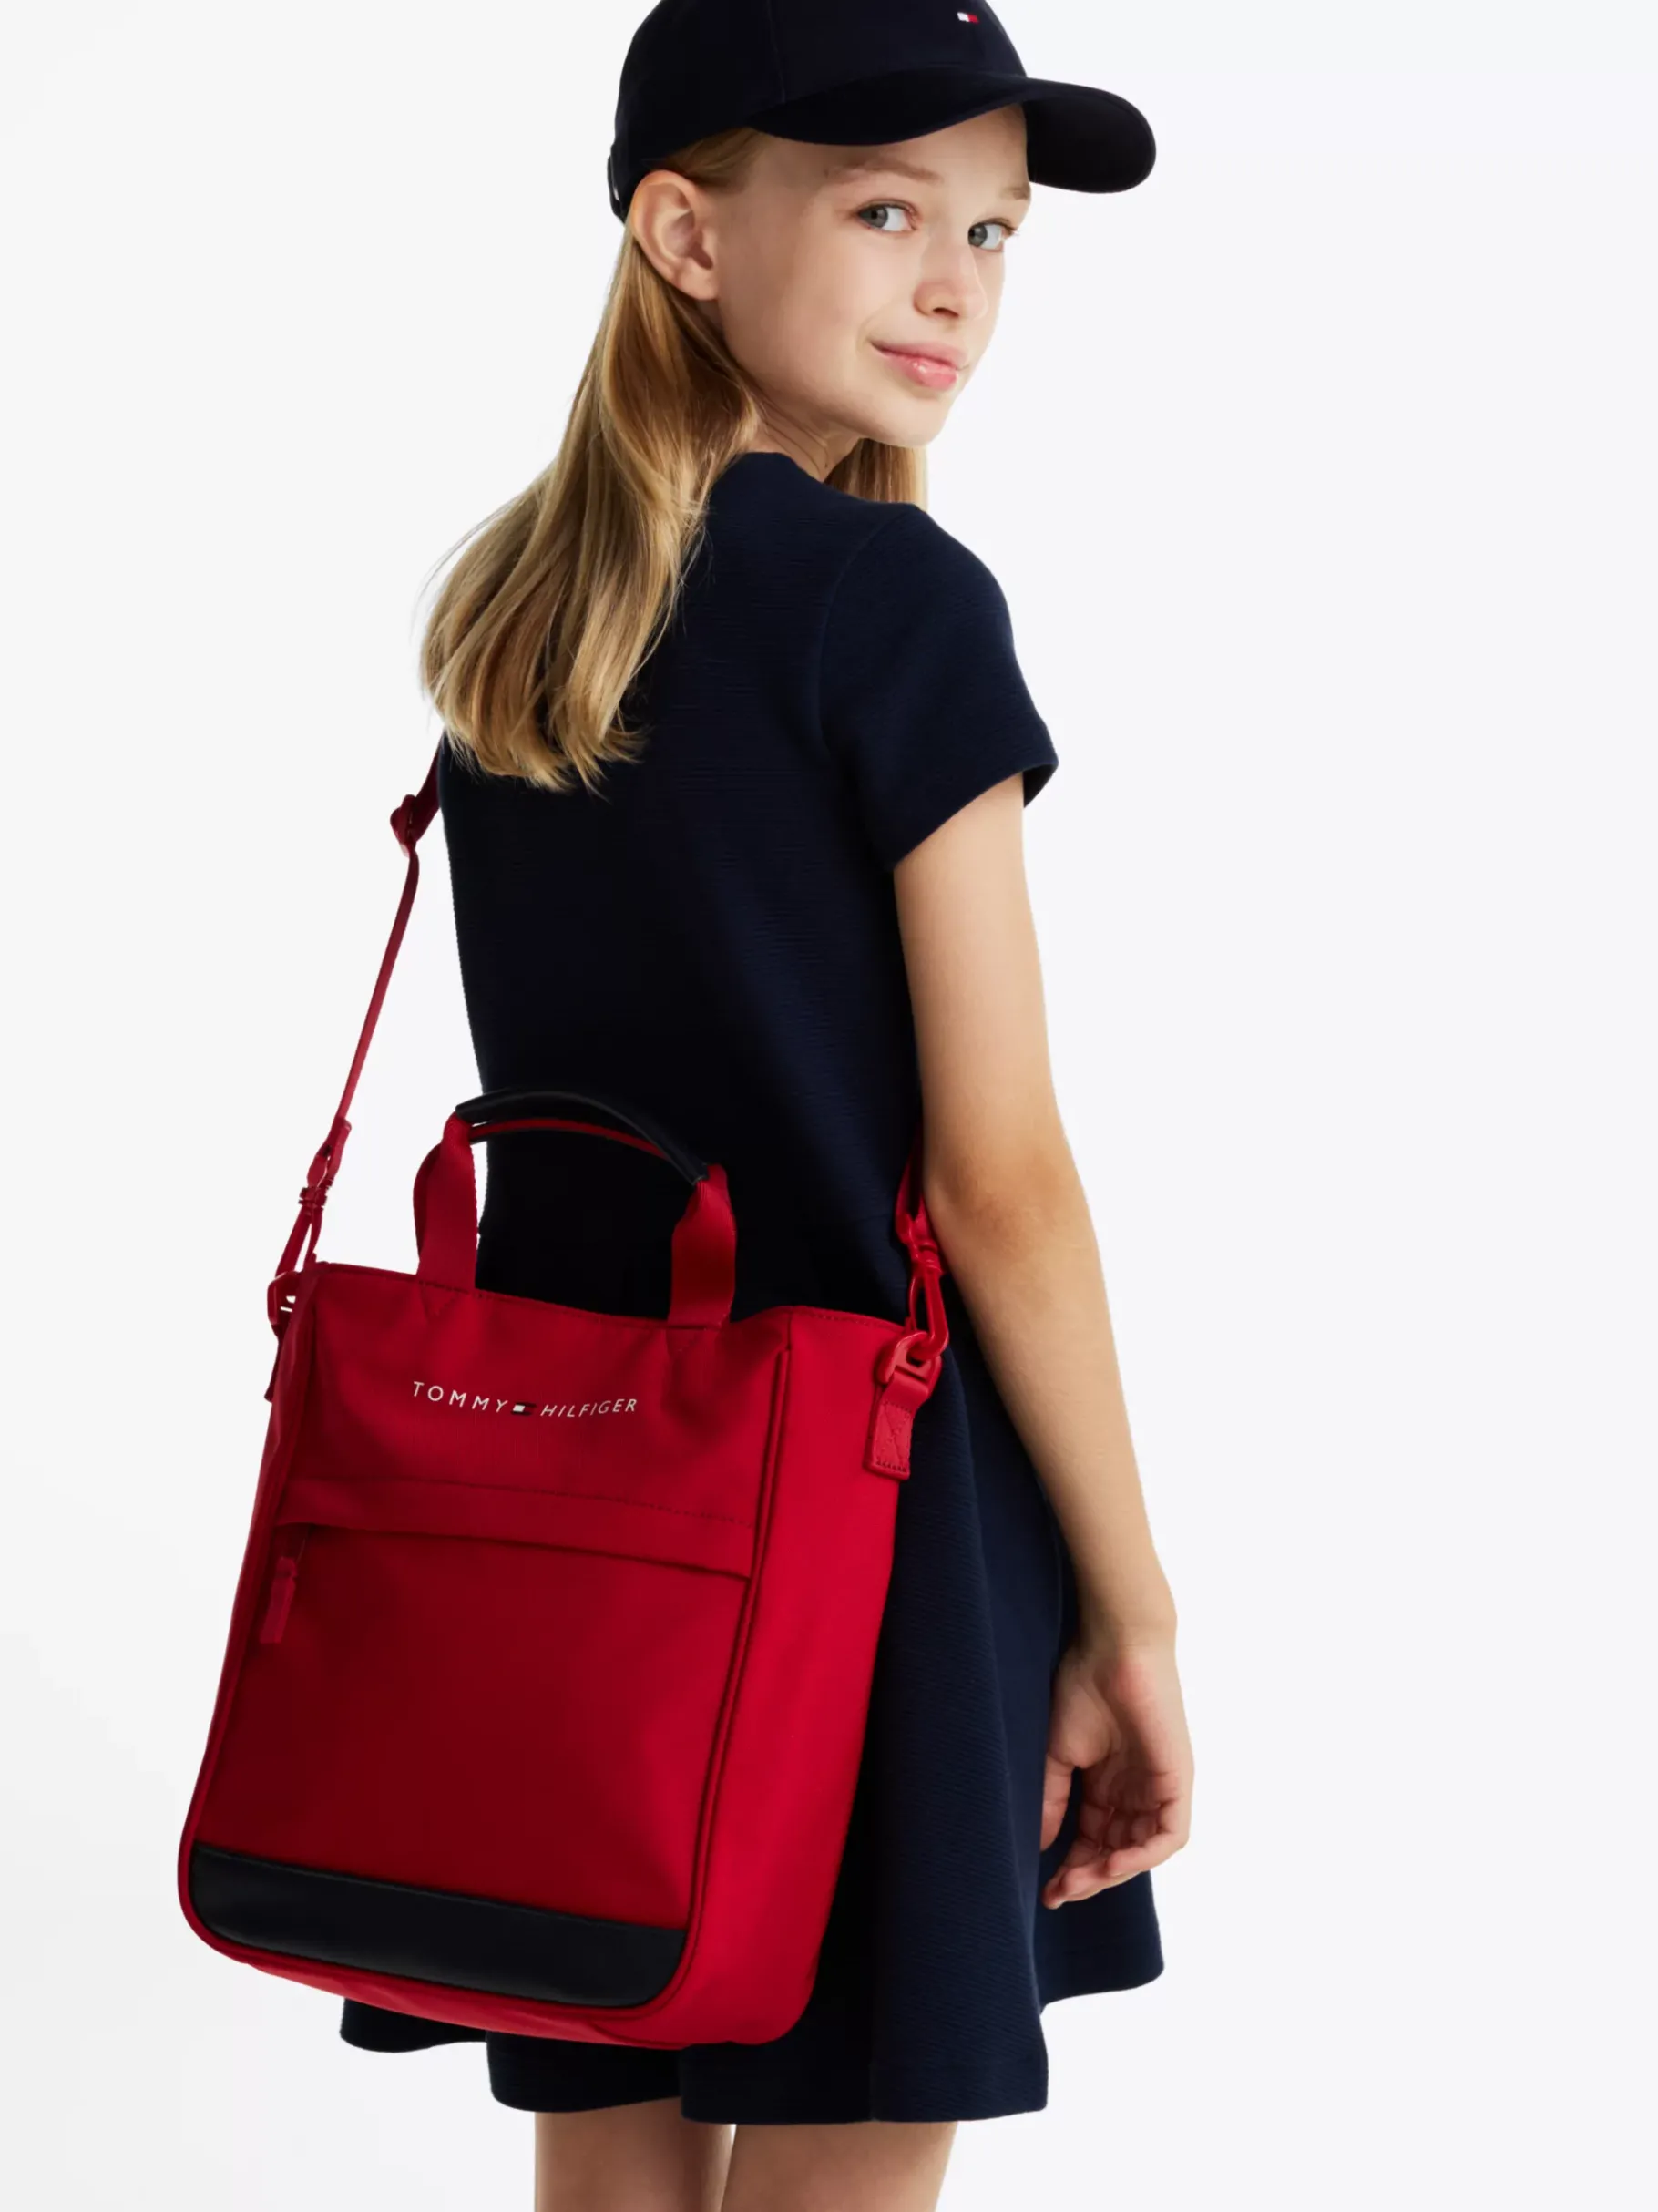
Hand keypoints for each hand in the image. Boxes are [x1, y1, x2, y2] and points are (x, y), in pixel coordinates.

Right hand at [1039, 1631, 1192, 1905]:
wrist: (1112, 1647)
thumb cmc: (1084, 1686)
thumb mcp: (1059, 1753)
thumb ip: (1053, 1800)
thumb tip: (1041, 1846)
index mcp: (1108, 1785)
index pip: (1093, 1841)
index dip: (1071, 1869)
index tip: (1045, 1890)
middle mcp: (1135, 1792)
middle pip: (1117, 1853)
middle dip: (1088, 1878)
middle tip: (1058, 1892)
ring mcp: (1158, 1789)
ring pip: (1142, 1851)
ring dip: (1111, 1873)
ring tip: (1077, 1881)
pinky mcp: (1176, 1783)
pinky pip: (1168, 1836)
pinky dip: (1142, 1856)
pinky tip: (1111, 1863)